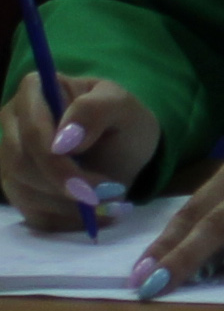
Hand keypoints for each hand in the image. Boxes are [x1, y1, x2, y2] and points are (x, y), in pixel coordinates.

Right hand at [0, 70, 156, 232]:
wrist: (125, 146)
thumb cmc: (122, 119)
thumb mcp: (124, 106)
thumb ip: (96, 110)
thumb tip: (63, 141)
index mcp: (34, 90)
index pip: (33, 130)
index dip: (56, 160)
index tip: (88, 183)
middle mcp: (12, 122)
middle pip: (21, 164)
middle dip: (65, 186)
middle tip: (108, 195)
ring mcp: (9, 156)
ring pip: (22, 191)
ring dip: (68, 205)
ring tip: (109, 203)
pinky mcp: (16, 186)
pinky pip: (29, 212)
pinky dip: (63, 220)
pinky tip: (93, 216)